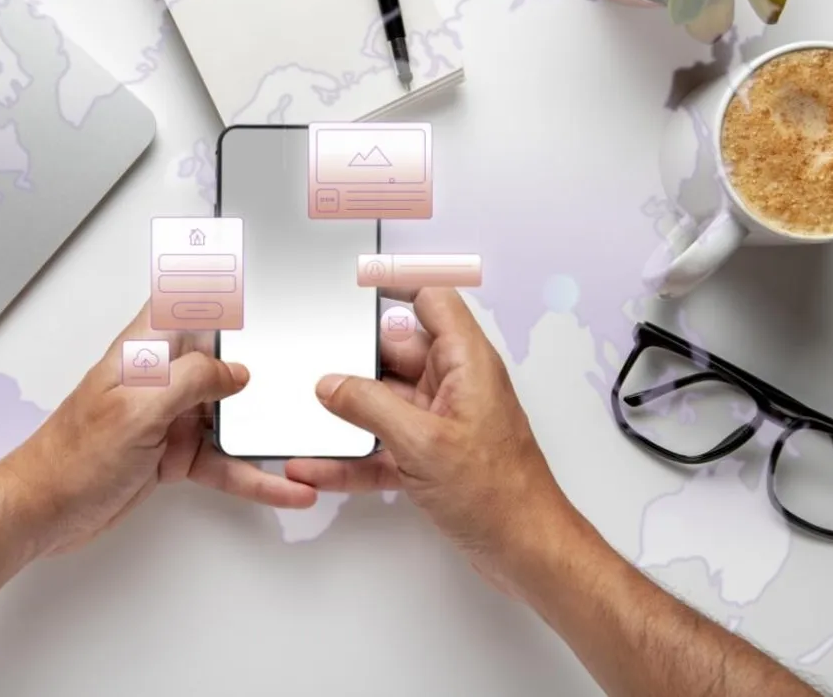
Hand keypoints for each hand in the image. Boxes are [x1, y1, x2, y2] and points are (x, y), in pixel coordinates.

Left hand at [0, 302, 317, 557]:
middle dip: (260, 354)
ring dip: (264, 428)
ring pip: (231, 413)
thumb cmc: (70, 458)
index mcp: (145, 351)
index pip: (182, 297)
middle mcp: (161, 378)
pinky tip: (281, 485)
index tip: (244, 250)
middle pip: (221, 355)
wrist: (44, 513)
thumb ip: (190, 381)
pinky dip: (253, 474)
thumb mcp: (136, 410)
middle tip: (302, 346)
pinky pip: (225, 460)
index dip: (211, 273)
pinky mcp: (175, 453)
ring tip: (304, 437)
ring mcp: (170, 416)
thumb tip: (236, 371)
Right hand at [285, 288, 578, 595]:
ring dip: (348, 412)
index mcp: (465, 363)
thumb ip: (370, 406)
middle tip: (314, 360)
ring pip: (383, 400)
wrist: (525, 551)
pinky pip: (382, 444)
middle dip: (354, 358)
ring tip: (308, 414)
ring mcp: (440, 421)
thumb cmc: (500, 495)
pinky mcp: (430, 455)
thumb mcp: (422, 443)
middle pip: (394, 351)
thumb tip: (332, 384)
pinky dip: (354, 455)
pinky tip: (321, 465)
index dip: (397, 284)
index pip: (432, 300)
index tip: (356, 281)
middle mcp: (454, 385)